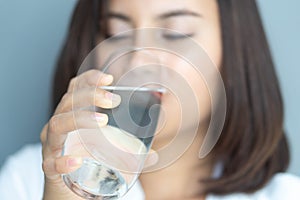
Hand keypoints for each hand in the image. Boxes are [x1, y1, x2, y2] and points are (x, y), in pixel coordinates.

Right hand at [40, 70, 119, 199]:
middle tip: (114, 100)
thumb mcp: (106, 151)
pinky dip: (63, 160)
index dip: (89, 80)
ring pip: (58, 124)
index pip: (75, 90)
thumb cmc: (85, 165)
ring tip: (102, 121)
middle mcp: (59, 127)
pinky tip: (77, 161)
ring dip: (80, 119)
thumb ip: (128, 151)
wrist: (66, 194)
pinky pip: (51, 163)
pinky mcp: (49, 168)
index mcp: (72, 117)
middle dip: (90, 95)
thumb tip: (154, 155)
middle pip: (68, 102)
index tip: (108, 79)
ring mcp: (52, 147)